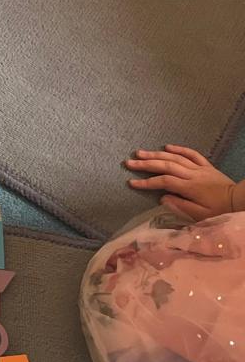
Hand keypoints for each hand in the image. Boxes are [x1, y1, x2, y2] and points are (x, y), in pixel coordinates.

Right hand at [126, 144, 241, 220]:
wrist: (239, 200)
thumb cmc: (219, 210)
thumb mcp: (200, 215)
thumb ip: (180, 206)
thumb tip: (162, 198)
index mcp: (190, 187)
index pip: (164, 181)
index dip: (147, 182)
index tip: (131, 182)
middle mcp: (193, 174)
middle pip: (166, 166)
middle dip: (146, 164)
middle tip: (129, 162)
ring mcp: (200, 168)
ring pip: (175, 157)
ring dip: (156, 154)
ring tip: (140, 152)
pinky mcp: (206, 166)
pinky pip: (192, 154)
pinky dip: (179, 149)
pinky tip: (166, 146)